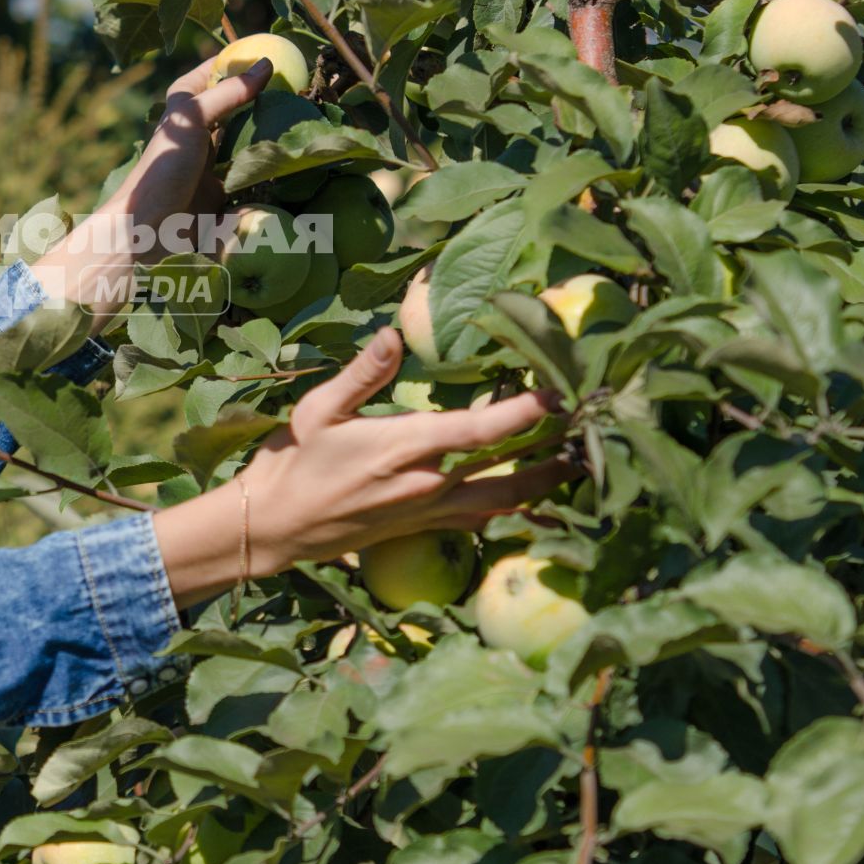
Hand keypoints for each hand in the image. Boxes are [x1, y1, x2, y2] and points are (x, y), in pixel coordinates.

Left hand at [26, 53, 277, 320]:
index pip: (212, 73)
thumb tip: (266, 65)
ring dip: (268, 131)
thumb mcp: (193, 120)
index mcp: (184, 107)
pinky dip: (266, 164)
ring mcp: (211, 161)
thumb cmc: (164, 168)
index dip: (237, 61)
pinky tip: (290, 156)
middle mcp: (198, 130)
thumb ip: (228, 94)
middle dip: (261, 98)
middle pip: (234, 106)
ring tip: (301, 118)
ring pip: (245, 138)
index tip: (273, 53)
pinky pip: (249, 171)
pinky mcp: (223, 190)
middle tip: (297, 89)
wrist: (149, 230)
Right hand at [152, 329, 573, 606]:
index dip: (528, 410)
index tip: (560, 390)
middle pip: (512, 470)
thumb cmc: (292, 464)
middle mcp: (429, 484)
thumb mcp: (316, 410)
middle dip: (554, 449)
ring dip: (545, 483)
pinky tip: (531, 499)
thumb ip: (361, 375)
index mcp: (407, 448)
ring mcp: (430, 511)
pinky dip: (515, 509)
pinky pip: (483, 519)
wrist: (274, 528)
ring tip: (576, 463)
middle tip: (590, 426)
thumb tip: (393, 334)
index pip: (483, 429)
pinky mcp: (424, 528)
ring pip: (506, 501)